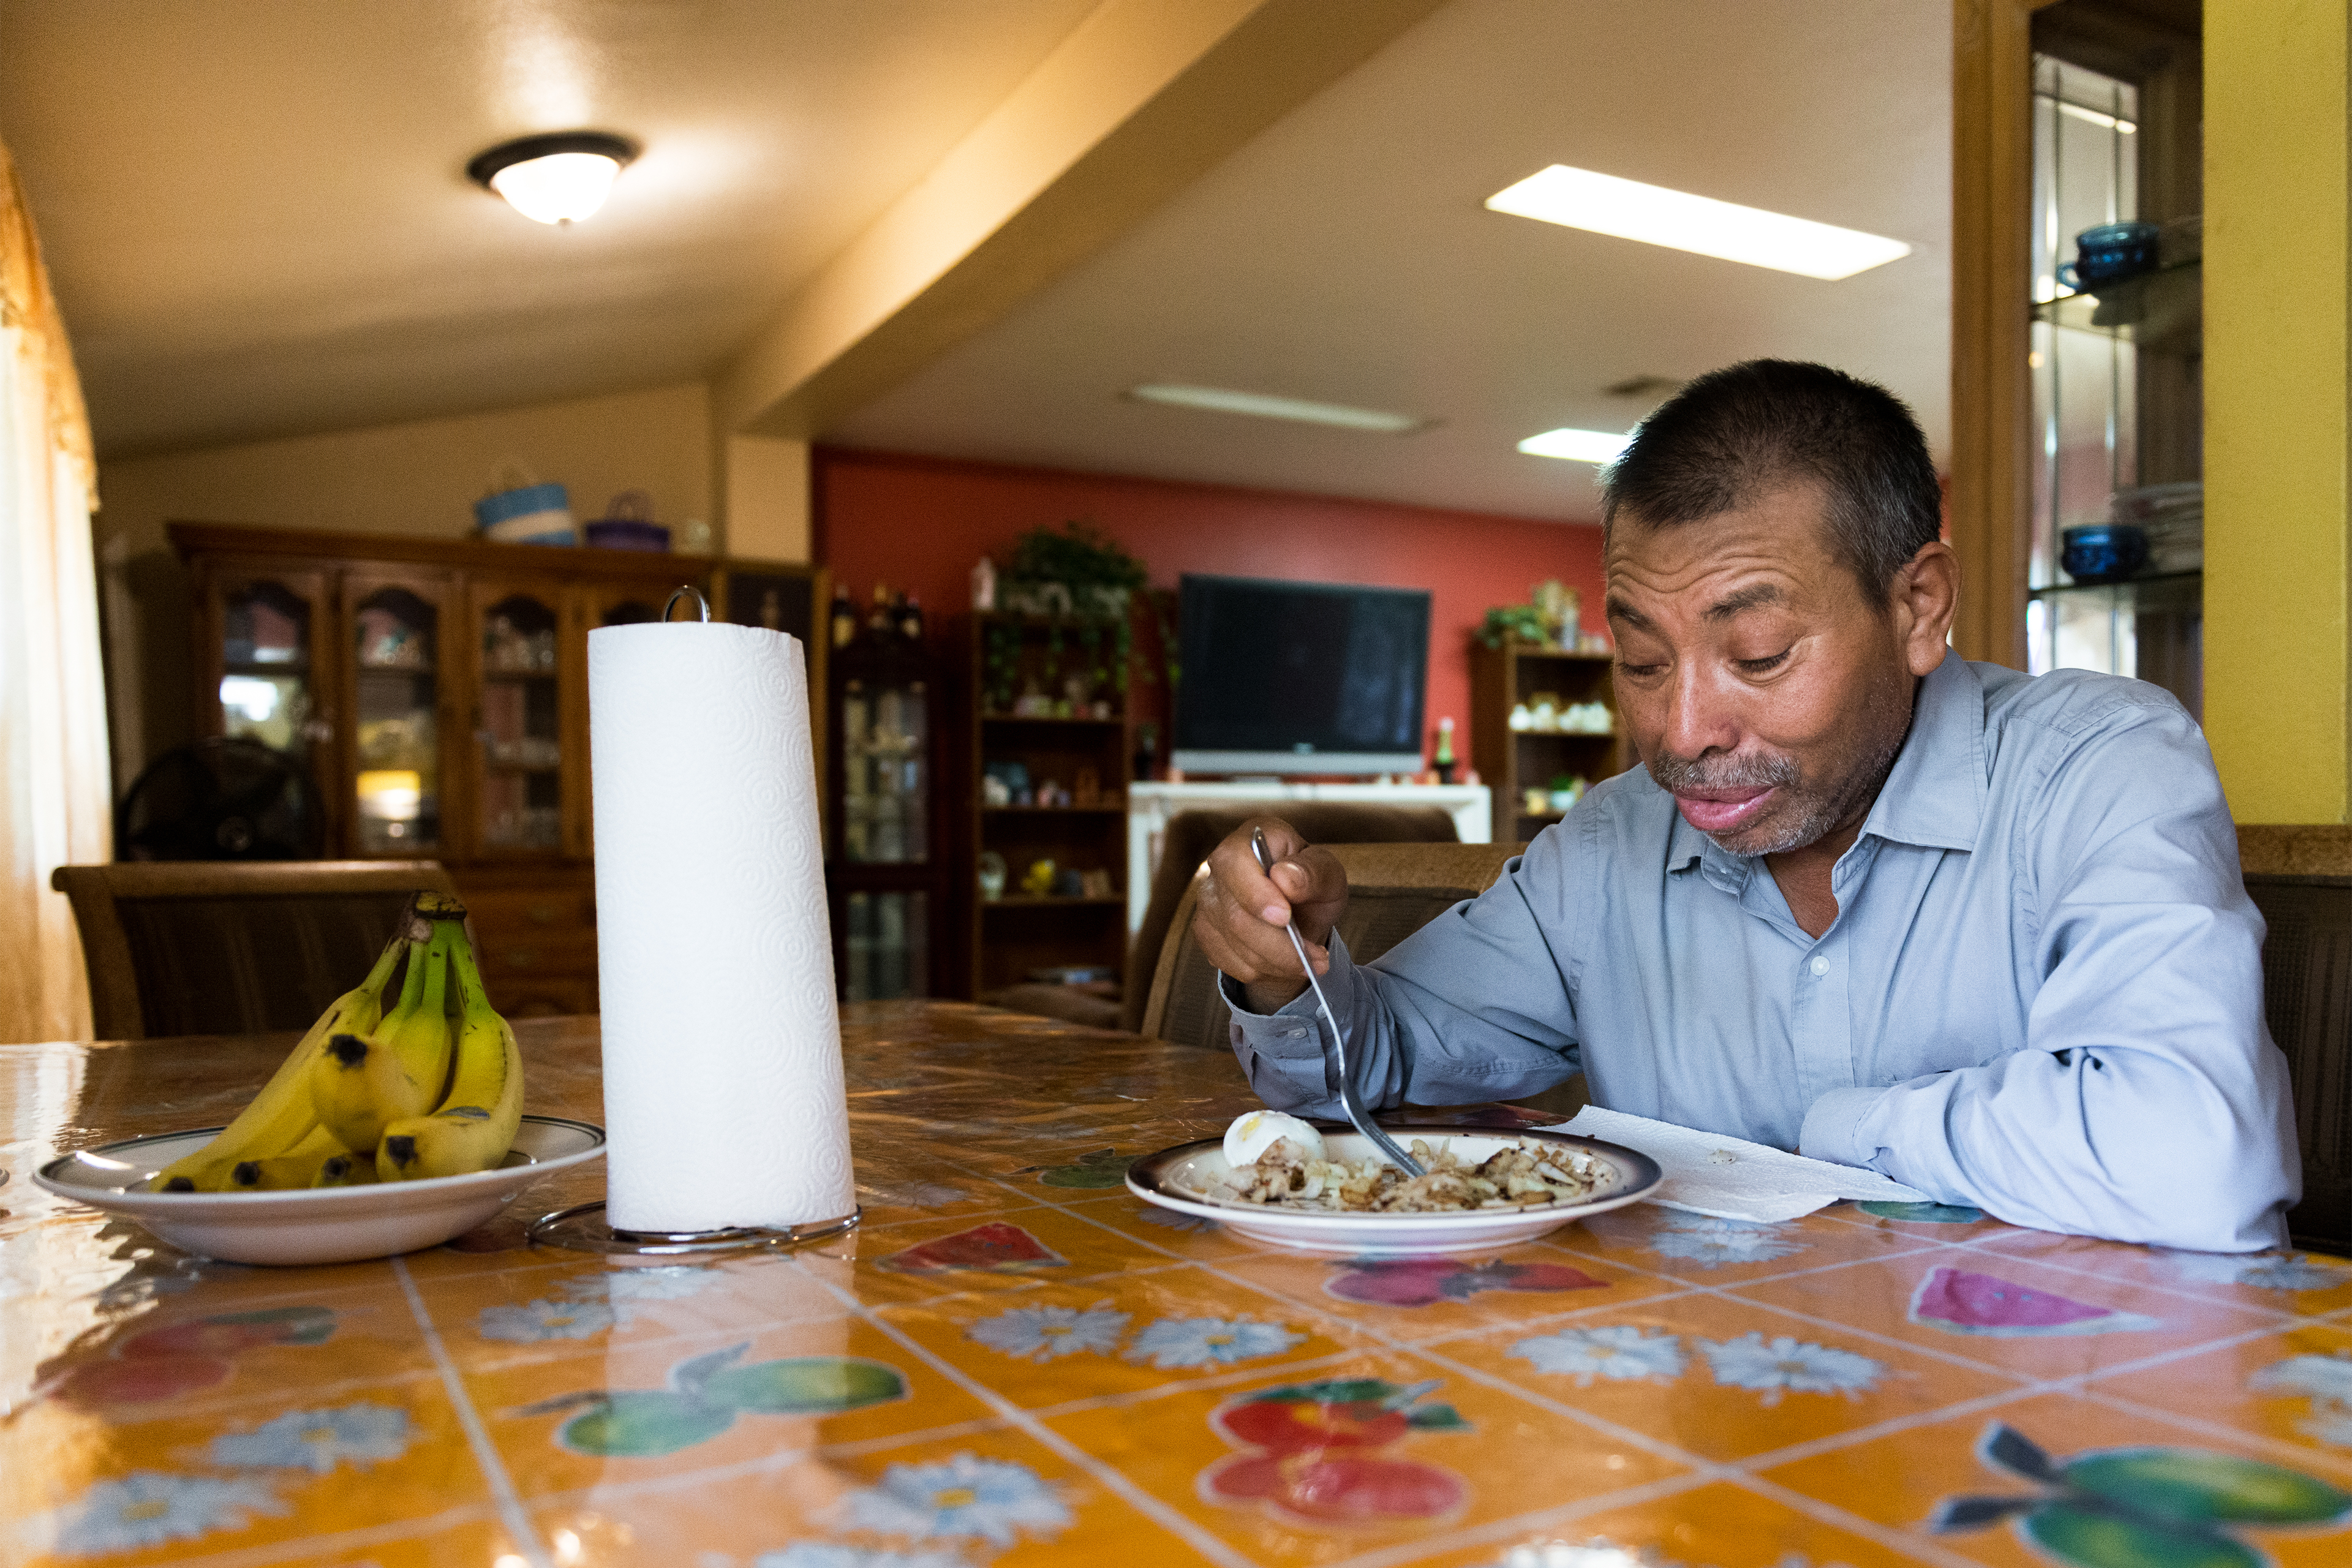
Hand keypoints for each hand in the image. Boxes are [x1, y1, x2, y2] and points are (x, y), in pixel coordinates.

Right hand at [1190, 816, 1349, 1014]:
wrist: (1300, 914)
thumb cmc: (1312, 886)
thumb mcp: (1329, 875)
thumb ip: (1313, 872)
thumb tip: (1285, 877)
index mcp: (1253, 837)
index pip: (1235, 861)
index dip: (1256, 893)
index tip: (1285, 917)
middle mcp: (1221, 865)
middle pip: (1235, 914)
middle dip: (1279, 945)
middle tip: (1315, 958)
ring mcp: (1208, 898)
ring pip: (1233, 942)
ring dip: (1276, 961)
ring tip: (1307, 961)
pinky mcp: (1205, 929)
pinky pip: (1227, 960)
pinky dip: (1260, 969)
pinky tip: (1280, 962)